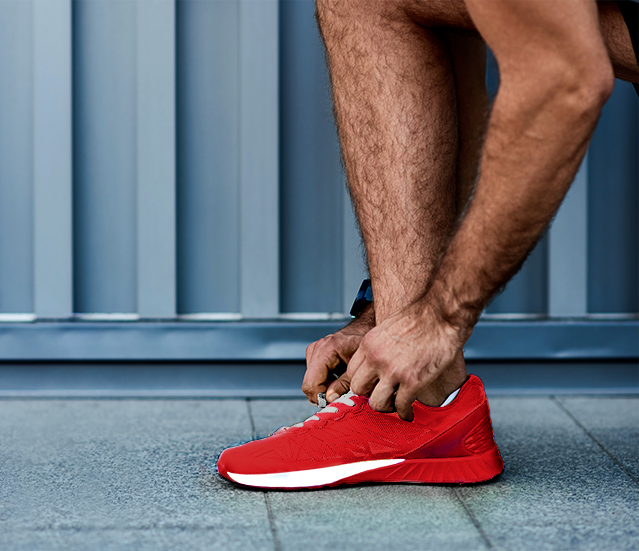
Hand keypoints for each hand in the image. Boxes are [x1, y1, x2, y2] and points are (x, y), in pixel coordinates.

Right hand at [302, 305, 373, 404]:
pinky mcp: (315, 353)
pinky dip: (324, 381)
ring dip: (324, 388)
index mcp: (327, 349)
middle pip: (309, 383)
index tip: (335, 402)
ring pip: (310, 381)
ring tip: (342, 384)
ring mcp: (314, 350)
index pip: (311, 383)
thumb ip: (344, 384)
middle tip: (341, 396)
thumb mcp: (359, 368)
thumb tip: (330, 399)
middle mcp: (317, 348)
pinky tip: (338, 378)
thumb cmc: (366, 345)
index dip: (321, 397)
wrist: (367, 330)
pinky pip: (313, 375)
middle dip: (323, 394)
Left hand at [347, 297, 468, 420]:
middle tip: (381, 395)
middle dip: (369, 394)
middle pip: (358, 389)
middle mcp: (376, 358)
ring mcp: (393, 371)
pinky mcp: (413, 381)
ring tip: (395, 405)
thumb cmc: (421, 316)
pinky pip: (401, 406)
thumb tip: (380, 359)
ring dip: (386, 407)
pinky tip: (409, 412)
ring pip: (376, 403)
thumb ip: (379, 345)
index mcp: (369, 344)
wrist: (442, 314)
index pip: (351, 371)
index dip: (362, 381)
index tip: (370, 385)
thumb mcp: (388, 327)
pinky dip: (404, 413)